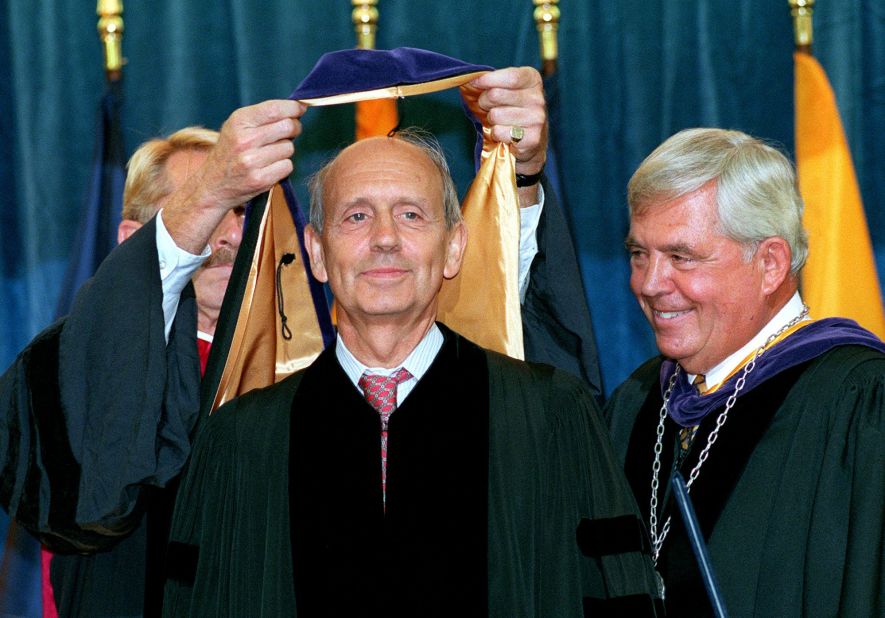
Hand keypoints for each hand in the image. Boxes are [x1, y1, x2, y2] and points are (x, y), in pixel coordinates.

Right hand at [163, 100, 305, 252]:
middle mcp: (244, 139)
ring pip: (289, 148)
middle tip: (290, 132)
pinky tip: (269, 167)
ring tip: (270, 154)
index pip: (275, 109)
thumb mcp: (236, 127)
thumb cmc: (229, 153)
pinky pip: (287, 166)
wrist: (211, 186)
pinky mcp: (260, 179)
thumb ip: (262, 117)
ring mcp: (252, 161)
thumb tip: (296, 110)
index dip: (293, 108)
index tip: (300, 109)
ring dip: (285, 150)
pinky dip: (282, 167)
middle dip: (294, 128)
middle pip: (288, 127)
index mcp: (238, 121)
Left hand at [467, 67, 546, 176]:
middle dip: (484, 102)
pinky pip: (498, 132)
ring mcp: (537, 119)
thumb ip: (492, 81)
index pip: (510, 77)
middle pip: (495, 95)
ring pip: (495, 115)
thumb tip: (470, 79)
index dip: (488, 80)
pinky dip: (496, 134)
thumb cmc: (512, 110)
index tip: (475, 83)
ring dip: (491, 120)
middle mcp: (538, 98)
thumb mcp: (506, 89)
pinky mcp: (532, 138)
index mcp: (533, 80)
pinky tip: (505, 134)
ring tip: (500, 122)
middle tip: (489, 108)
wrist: (531, 141)